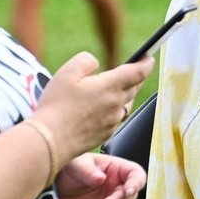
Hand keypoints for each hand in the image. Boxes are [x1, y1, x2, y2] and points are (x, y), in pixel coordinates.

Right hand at [33, 52, 153, 160]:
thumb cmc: (56, 106)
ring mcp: (112, 121)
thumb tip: (96, 63)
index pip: (138, 73)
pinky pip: (117, 118)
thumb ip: (86, 60)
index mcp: (110, 87)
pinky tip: (103, 107)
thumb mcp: (67, 72)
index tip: (149, 57)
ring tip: (117, 87)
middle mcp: (116, 105)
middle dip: (136, 76)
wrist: (50, 141)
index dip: (146, 63)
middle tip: (134, 69)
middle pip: (134, 87)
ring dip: (126, 93)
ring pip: (127, 103)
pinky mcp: (106, 134)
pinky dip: (115, 109)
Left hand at [55, 152, 145, 198]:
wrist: (55, 191)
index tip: (128, 191)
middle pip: (131, 197)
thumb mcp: (76, 165)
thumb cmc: (68, 170)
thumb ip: (88, 171)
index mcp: (117, 169)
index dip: (136, 183)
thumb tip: (101, 179)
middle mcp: (119, 187)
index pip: (136, 175)